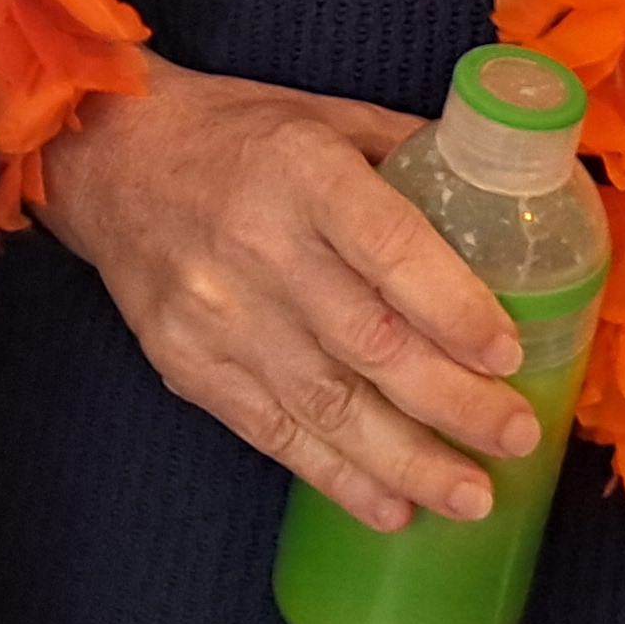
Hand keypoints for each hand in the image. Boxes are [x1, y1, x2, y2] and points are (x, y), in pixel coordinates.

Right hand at [37, 56, 539, 529]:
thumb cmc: (233, 134)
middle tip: (515, 438)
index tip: (507, 353)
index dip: (453, 307)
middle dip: (453, 403)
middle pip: (369, 342)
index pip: (389, 248)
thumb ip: (408, 154)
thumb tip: (504, 192)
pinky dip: (338, 478)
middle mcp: (259, 247)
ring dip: (407, 462)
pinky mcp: (188, 366)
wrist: (109, 161)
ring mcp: (218, 315)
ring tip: (472, 498)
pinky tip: (393, 507)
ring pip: (326, 406)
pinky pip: (275, 434)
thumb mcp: (324, 115)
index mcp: (302, 170)